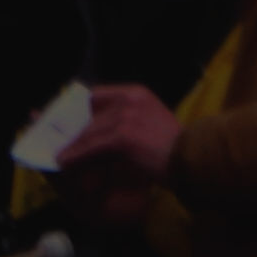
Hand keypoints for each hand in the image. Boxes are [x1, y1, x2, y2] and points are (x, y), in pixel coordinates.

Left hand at [60, 83, 179, 185]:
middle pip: (91, 116)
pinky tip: (65, 163)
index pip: (99, 96)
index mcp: (137, 94)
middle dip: (76, 132)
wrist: (195, 160)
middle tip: (63, 144)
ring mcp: (125, 117)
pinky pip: (91, 147)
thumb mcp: (154, 125)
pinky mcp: (122, 137)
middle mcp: (130, 100)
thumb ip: (131, 123)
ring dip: (72, 146)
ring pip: (89, 132)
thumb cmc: (179, 149)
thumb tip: (106, 136)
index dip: (85, 113)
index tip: (74, 126)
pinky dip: (76, 155)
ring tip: (61, 156)